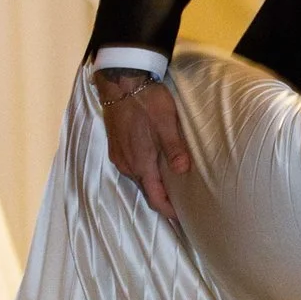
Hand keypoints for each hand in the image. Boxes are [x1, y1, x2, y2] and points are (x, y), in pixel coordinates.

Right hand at [94, 70, 189, 221]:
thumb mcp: (165, 122)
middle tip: (183, 206)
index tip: (183, 218)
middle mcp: (127, 164)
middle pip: (147, 191)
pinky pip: (132, 169)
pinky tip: (158, 170)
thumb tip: (183, 171)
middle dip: (164, 200)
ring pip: (139, 180)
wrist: (120, 81)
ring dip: (155, 187)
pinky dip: (146, 175)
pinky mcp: (116, 147)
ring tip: (174, 191)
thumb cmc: (146, 99)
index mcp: (140, 162)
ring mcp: (119, 156)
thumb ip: (174, 147)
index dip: (169, 210)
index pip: (155, 197)